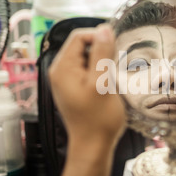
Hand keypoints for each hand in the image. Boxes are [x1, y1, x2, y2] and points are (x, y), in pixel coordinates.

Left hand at [48, 24, 125, 153]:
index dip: (99, 37)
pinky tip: (108, 85)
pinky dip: (100, 73)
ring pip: (87, 58)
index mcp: (63, 68)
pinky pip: (88, 71)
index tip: (115, 50)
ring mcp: (67, 80)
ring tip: (112, 78)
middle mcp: (61, 71)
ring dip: (102, 63)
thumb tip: (104, 29)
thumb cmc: (98, 118)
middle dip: (101, 51)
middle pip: (82, 46)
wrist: (92, 146)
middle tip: (115, 67)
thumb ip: (101, 54)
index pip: (79, 36)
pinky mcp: (75, 88)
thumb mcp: (102, 83)